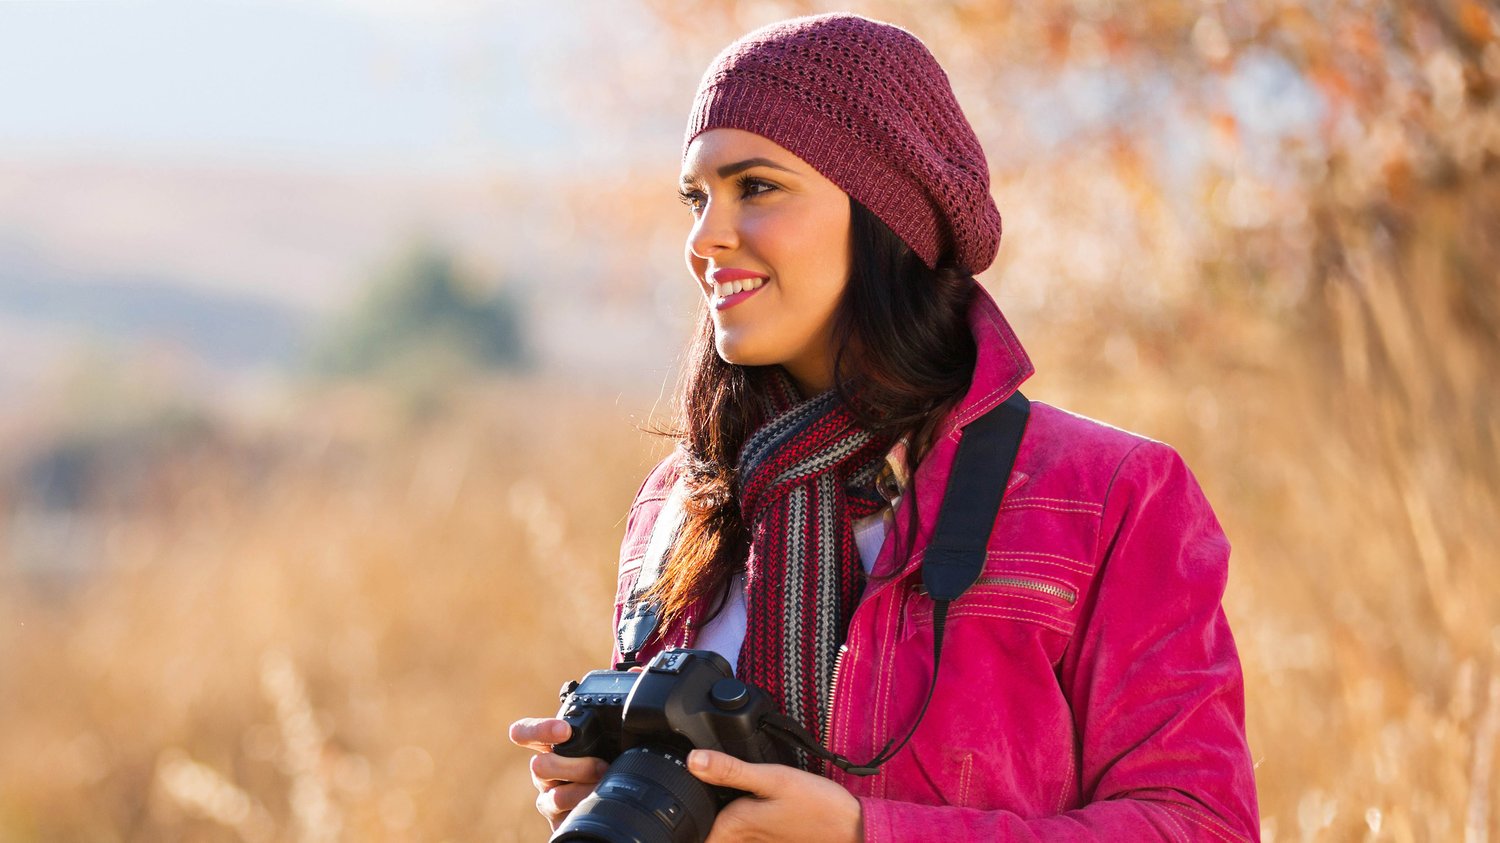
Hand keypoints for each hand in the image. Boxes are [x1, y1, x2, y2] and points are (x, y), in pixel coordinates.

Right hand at [508, 717, 606, 830]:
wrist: (616, 796)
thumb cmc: (610, 761)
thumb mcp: (606, 741)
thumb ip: (604, 727)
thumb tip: (624, 716)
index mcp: (550, 746)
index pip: (526, 732)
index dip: (540, 730)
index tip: (565, 731)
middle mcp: (544, 773)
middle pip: (539, 766)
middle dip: (575, 767)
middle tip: (602, 766)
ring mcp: (548, 799)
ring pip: (555, 797)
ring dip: (584, 792)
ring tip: (605, 788)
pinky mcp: (557, 822)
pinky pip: (564, 821)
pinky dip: (584, 812)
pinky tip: (597, 805)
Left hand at [687, 749, 862, 842]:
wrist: (852, 830)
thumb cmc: (817, 806)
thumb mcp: (774, 778)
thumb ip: (732, 770)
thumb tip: (693, 759)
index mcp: (734, 824)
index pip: (692, 831)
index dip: (678, 816)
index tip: (668, 800)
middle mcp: (740, 839)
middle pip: (704, 832)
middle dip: (692, 816)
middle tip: (682, 788)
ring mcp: (754, 842)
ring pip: (721, 833)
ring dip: (711, 819)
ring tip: (705, 794)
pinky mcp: (767, 839)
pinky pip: (739, 835)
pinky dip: (731, 821)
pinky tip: (739, 802)